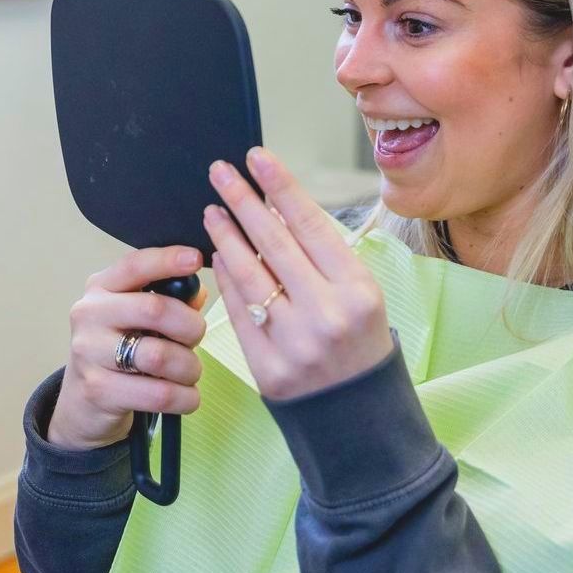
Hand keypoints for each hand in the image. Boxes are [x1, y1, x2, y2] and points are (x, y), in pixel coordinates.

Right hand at [48, 245, 209, 450]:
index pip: (134, 265)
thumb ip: (170, 301)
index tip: (196, 258)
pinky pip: (159, 393)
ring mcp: (89, 353)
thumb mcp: (139, 318)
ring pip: (159, 356)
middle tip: (197, 338)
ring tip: (190, 373)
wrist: (84, 400)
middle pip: (155, 310)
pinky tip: (185, 396)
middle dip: (191, 326)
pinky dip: (185, 397)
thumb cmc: (122, 349)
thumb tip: (198, 291)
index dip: (167, 260)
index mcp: (101, 288)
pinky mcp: (98, 390)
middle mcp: (89, 314)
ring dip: (189, 367)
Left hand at [204, 146, 394, 400]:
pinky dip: (225, 279)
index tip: (256, 157)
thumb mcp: (360, 295)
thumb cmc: (358, 342)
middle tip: (220, 172)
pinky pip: (237, 311)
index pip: (310, 224)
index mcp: (358, 290)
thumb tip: (275, 210)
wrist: (357, 416)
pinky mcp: (267, 366)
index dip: (280, 186)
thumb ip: (322, 257)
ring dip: (225, 236)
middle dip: (242, 201)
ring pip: (249, 275)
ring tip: (212, 210)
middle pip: (273, 243)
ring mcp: (295, 342)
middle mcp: (327, 314)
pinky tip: (216, 254)